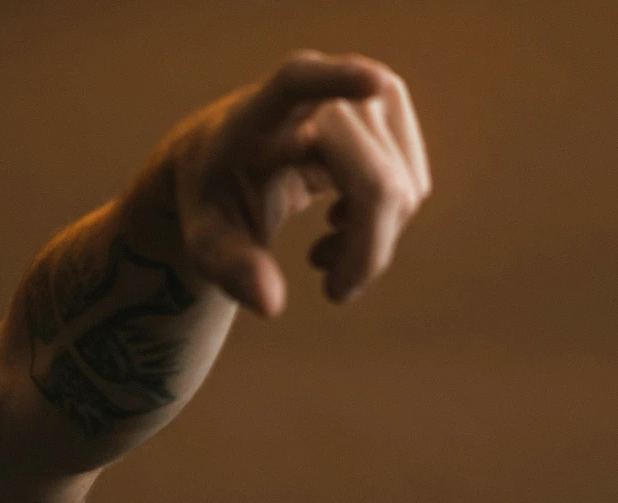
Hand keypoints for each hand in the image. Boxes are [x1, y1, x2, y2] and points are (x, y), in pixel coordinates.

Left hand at [171, 52, 430, 314]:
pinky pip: (412, 184)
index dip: (337, 82)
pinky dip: (384, 223)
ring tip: (321, 254)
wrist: (231, 158)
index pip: (299, 83)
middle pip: (375, 184)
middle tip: (334, 293)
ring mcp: (363, 91)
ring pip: (404, 190)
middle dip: (365, 252)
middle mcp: (322, 91)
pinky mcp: (390, 104)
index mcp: (264, 109)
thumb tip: (269, 304)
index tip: (370, 82)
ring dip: (371, 242)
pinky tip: (340, 225)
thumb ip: (228, 268)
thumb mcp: (206, 238)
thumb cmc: (216, 196)